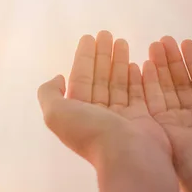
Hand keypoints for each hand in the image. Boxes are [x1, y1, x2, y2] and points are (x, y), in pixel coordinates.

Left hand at [38, 31, 170, 165]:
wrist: (129, 157)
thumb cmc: (93, 133)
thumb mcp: (56, 113)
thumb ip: (49, 94)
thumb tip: (58, 78)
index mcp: (78, 112)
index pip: (80, 78)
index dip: (84, 57)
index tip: (90, 37)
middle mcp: (98, 114)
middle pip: (100, 78)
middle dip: (102, 55)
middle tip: (107, 33)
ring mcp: (121, 117)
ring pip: (118, 83)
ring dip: (119, 61)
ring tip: (123, 41)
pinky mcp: (141, 119)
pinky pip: (138, 93)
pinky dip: (136, 78)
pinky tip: (138, 63)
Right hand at [142, 36, 191, 167]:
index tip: (185, 43)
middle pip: (180, 83)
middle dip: (172, 61)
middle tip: (164, 40)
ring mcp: (174, 123)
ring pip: (165, 88)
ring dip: (159, 66)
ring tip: (154, 44)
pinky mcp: (157, 126)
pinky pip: (151, 99)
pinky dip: (147, 81)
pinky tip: (144, 62)